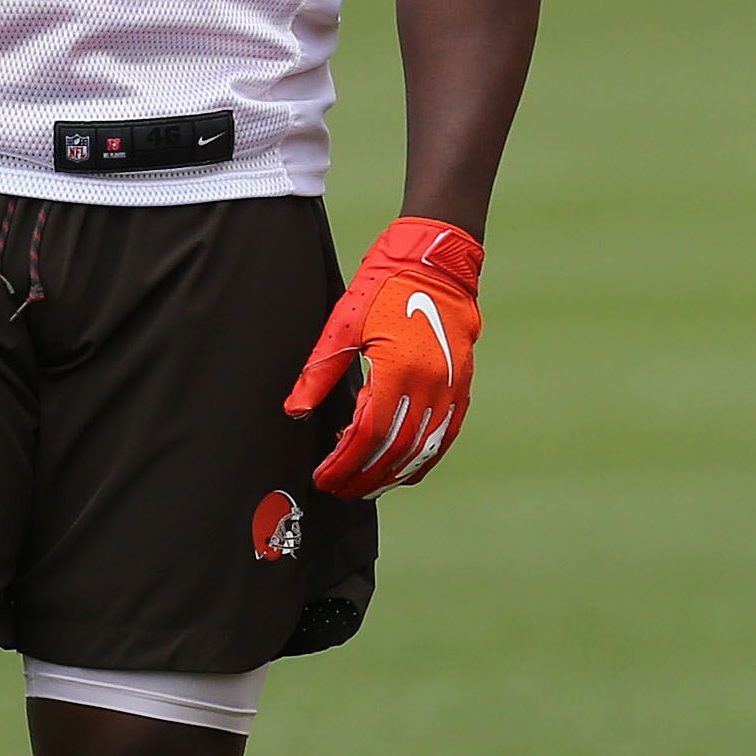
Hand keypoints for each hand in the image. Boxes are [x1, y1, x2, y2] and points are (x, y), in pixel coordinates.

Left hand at [286, 219, 484, 497]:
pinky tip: (402, 474)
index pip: (368, 435)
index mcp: (398, 369)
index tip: (324, 477)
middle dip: (363, 476)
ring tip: (364, 489)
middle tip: (338, 490)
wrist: (436, 265)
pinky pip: (443, 439)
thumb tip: (295, 411)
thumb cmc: (385, 288)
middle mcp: (429, 386)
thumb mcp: (344, 324)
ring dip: (390, 476)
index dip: (344, 463)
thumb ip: (319, 372)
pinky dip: (421, 462)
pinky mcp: (460, 390)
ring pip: (421, 451)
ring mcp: (449, 391)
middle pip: (394, 450)